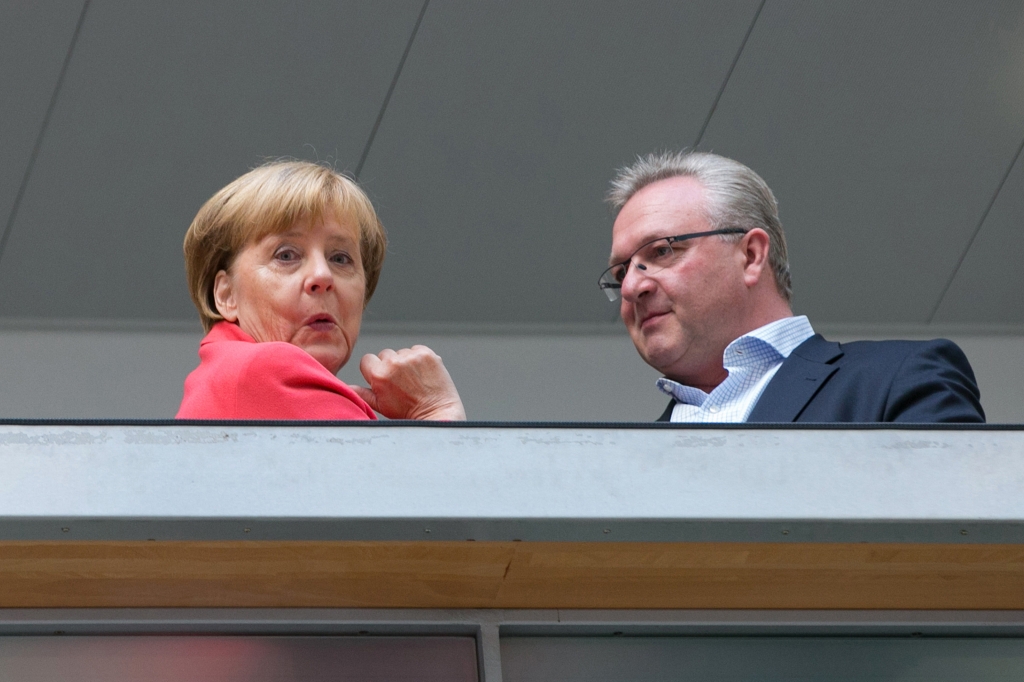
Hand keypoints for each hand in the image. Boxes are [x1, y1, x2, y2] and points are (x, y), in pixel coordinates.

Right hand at [352, 345, 466, 420]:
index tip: (384, 379)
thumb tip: (346, 387)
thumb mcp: (380, 405)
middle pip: (385, 354)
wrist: (436, 412)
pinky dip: (419, 359)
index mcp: (379, 374)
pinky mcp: (427, 354)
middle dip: (390, 365)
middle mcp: (394, 363)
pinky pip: (417, 350)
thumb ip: (361, 393)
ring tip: (413, 379)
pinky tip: (422, 373)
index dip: (374, 370)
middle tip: (401, 381)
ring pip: (401, 352)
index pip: (367, 360)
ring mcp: (412, 357)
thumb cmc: (408, 412)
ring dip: (405, 362)